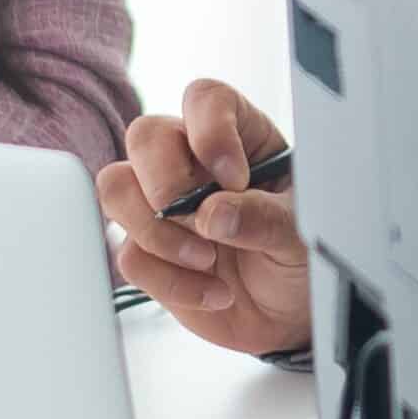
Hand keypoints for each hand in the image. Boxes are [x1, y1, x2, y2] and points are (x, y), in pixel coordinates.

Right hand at [96, 80, 308, 358]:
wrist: (287, 318)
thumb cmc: (298, 257)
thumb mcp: (300, 234)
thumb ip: (264, 218)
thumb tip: (214, 213)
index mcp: (239, 137)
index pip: (205, 100)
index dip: (210, 130)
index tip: (235, 178)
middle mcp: (193, 162)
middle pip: (144, 135)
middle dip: (166, 182)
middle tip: (202, 222)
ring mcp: (163, 206)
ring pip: (117, 188)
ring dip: (158, 232)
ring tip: (208, 261)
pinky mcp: (147, 251)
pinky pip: (130, 255)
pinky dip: (172, 282)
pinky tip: (213, 292)